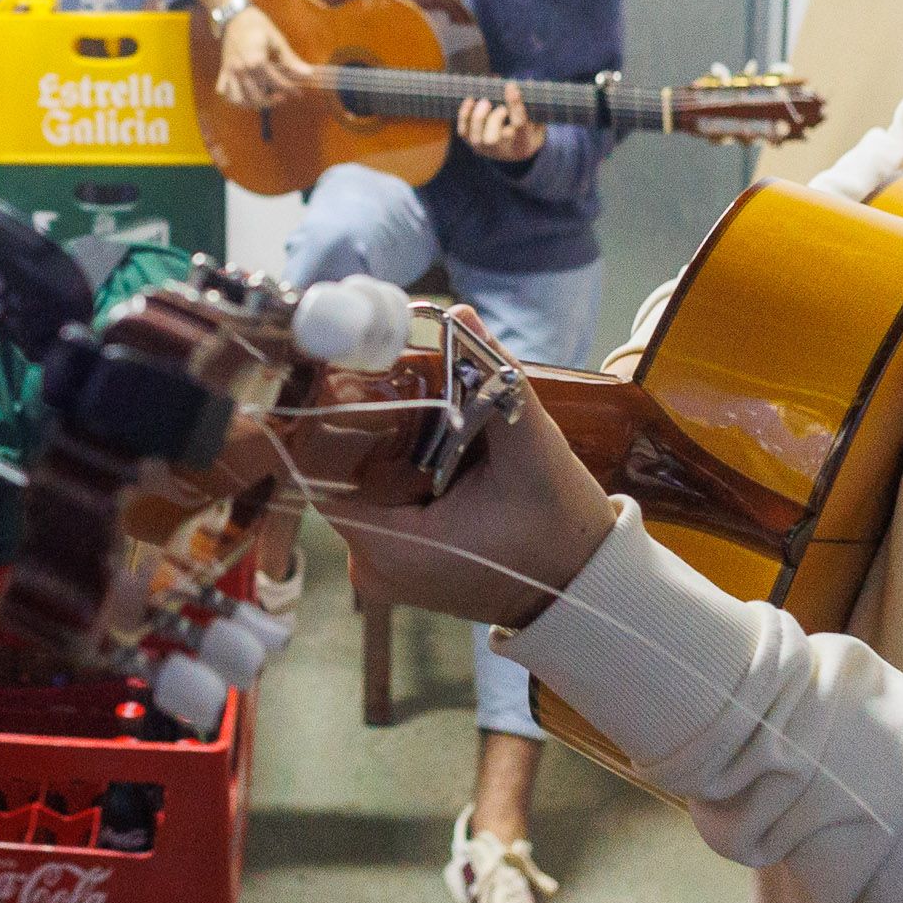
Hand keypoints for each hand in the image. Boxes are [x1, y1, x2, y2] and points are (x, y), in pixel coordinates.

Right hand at [212, 2, 303, 110]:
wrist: (234, 15)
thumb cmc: (257, 25)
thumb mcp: (277, 40)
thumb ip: (290, 60)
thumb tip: (308, 73)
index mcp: (257, 61)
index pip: (276, 82)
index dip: (290, 90)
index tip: (299, 94)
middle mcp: (242, 69)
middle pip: (257, 95)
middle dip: (272, 100)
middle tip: (282, 97)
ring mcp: (231, 71)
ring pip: (239, 99)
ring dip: (252, 103)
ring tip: (263, 99)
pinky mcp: (224, 70)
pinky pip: (223, 91)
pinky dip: (232, 97)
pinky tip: (244, 96)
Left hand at [307, 371, 616, 634]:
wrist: (580, 585)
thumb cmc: (559, 527)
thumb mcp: (532, 449)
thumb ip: (495, 380)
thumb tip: (459, 316)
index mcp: (391, 549)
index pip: (321, 471)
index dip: (331, 420)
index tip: (347, 374)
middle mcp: (373, 567)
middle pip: (337, 476)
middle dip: (360, 426)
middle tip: (383, 373)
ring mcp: (382, 571)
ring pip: (356, 488)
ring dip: (378, 447)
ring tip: (405, 401)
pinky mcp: (398, 565)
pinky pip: (375, 506)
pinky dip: (392, 472)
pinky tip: (418, 440)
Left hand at [458, 81, 545, 163]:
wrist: (516, 153)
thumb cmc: (529, 131)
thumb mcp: (538, 122)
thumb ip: (533, 106)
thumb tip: (526, 82)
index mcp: (523, 144)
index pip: (519, 125)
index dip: (515, 104)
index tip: (511, 85)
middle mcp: (502, 150)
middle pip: (493, 139)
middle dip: (494, 118)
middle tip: (499, 105)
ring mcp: (485, 149)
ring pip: (476, 137)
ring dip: (478, 117)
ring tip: (485, 101)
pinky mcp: (473, 144)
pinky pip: (464, 132)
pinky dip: (464, 115)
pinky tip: (471, 99)